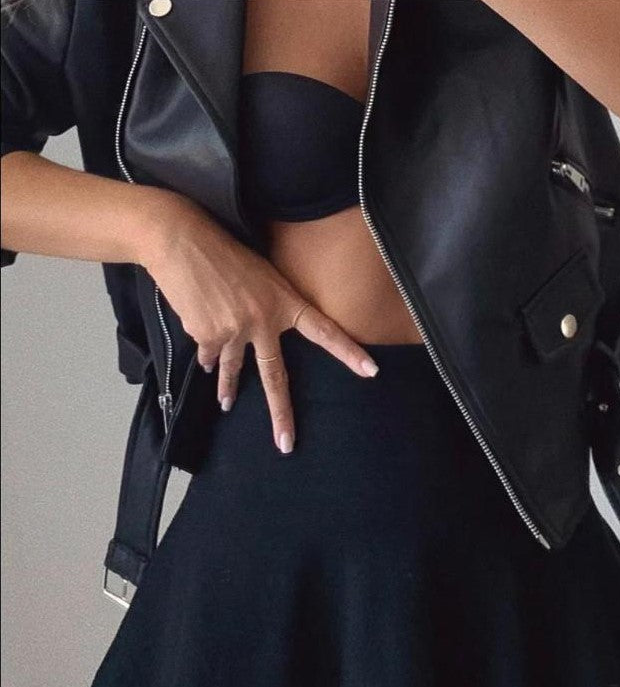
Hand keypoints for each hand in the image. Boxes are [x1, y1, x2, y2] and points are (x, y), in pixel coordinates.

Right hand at [139, 191, 379, 453]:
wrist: (181, 242)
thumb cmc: (224, 252)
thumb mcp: (261, 273)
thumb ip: (268, 307)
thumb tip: (254, 341)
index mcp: (284, 302)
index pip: (324, 331)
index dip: (348, 352)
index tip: (371, 371)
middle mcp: (263, 322)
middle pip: (275, 377)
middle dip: (280, 414)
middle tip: (286, 444)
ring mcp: (235, 332)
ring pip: (233, 371)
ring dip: (228, 390)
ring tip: (226, 405)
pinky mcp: (208, 335)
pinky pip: (210, 354)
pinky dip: (207, 354)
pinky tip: (203, 349)